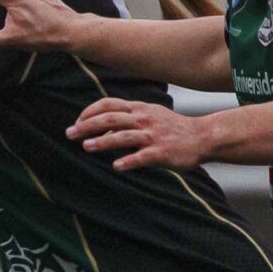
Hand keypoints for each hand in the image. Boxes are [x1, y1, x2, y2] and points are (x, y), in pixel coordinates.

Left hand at [68, 97, 210, 171]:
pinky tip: (117, 166)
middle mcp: (143, 119)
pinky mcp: (161, 153)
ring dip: (103, 141)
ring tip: (86, 147)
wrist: (202, 137)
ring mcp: (153, 136)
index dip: (89, 112)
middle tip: (70, 134)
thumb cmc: (172, 128)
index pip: (108, 104)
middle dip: (88, 126)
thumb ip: (126, 120)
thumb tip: (100, 131)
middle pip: (111, 119)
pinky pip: (142, 157)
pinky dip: (129, 161)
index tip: (76, 122)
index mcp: (139, 109)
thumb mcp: (149, 116)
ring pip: (123, 136)